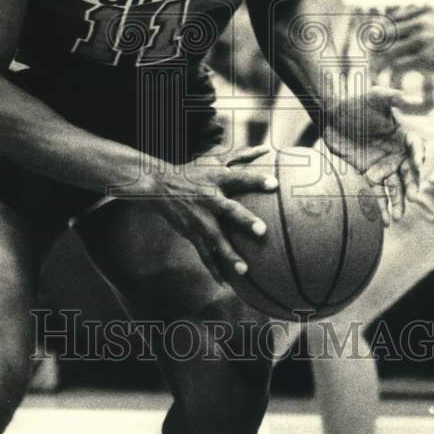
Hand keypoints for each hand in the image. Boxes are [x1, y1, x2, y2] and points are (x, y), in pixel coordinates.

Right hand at [142, 144, 276, 285]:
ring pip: (215, 238)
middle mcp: (209, 198)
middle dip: (245, 220)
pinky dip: (213, 268)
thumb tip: (267, 149)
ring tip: (244, 270)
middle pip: (229, 210)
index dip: (256, 180)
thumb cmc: (194, 171)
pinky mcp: (192, 233)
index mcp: (217, 178)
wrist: (159, 186)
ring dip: (229, 254)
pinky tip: (226, 283)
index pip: (240, 177)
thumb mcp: (215, 160)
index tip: (275, 184)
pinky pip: (204, 253)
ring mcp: (200, 218)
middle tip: (262, 230)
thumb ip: (242, 156)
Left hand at [321, 86, 422, 224]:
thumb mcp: (374, 96)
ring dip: (396, 203)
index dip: (418, 156)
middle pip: (407, 173)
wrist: (331, 114)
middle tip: (411, 197)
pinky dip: (379, 207)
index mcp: (402, 136)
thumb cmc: (355, 102)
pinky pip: (375, 193)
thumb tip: (411, 99)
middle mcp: (396, 154)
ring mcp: (382, 166)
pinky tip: (384, 221)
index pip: (415, 148)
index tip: (418, 166)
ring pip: (394, 187)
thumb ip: (392, 97)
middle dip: (410, 186)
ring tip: (397, 217)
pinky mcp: (367, 175)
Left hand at [380, 4, 433, 78]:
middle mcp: (420, 21)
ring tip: (378, 76)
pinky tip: (392, 84)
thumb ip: (429, 17)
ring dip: (379, 66)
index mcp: (424, 9)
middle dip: (375, 50)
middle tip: (373, 63)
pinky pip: (396, 67)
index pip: (389, 19)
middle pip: (383, 35)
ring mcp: (422, 39)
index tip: (377, 47)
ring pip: (386, 51)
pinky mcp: (426, 57)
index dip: (380, 35)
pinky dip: (390, 76)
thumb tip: (412, 22)